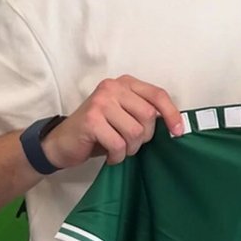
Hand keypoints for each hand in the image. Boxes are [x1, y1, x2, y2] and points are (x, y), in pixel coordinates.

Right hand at [42, 75, 183, 168]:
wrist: (61, 142)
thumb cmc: (98, 131)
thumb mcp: (124, 115)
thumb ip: (144, 112)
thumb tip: (174, 124)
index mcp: (125, 83)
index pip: (158, 95)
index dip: (172, 114)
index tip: (178, 132)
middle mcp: (113, 87)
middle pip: (148, 116)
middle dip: (144, 137)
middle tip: (130, 143)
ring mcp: (101, 102)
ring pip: (135, 132)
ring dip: (130, 148)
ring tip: (118, 148)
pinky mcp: (92, 120)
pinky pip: (118, 144)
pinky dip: (117, 156)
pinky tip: (109, 155)